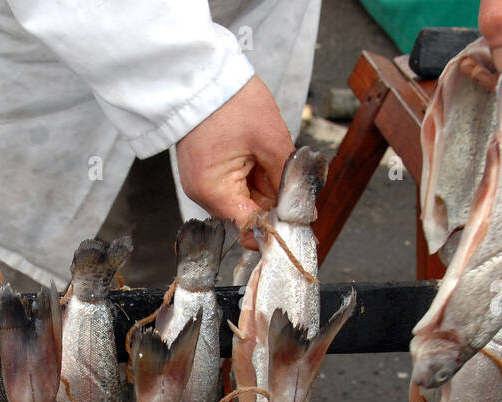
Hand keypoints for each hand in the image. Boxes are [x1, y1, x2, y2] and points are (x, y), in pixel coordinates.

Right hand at [176, 76, 293, 249]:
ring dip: (262, 184)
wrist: (204, 74)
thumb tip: (300, 206)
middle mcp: (202, 192)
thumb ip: (287, 179)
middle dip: (271, 197)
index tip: (297, 216)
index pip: (248, 227)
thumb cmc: (231, 100)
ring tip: (265, 152)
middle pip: (246, 213)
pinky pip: (233, 184)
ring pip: (242, 198)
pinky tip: (255, 153)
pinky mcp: (203, 171)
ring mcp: (201, 182)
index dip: (275, 225)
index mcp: (213, 189)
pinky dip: (250, 174)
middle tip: (286, 169)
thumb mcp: (271, 139)